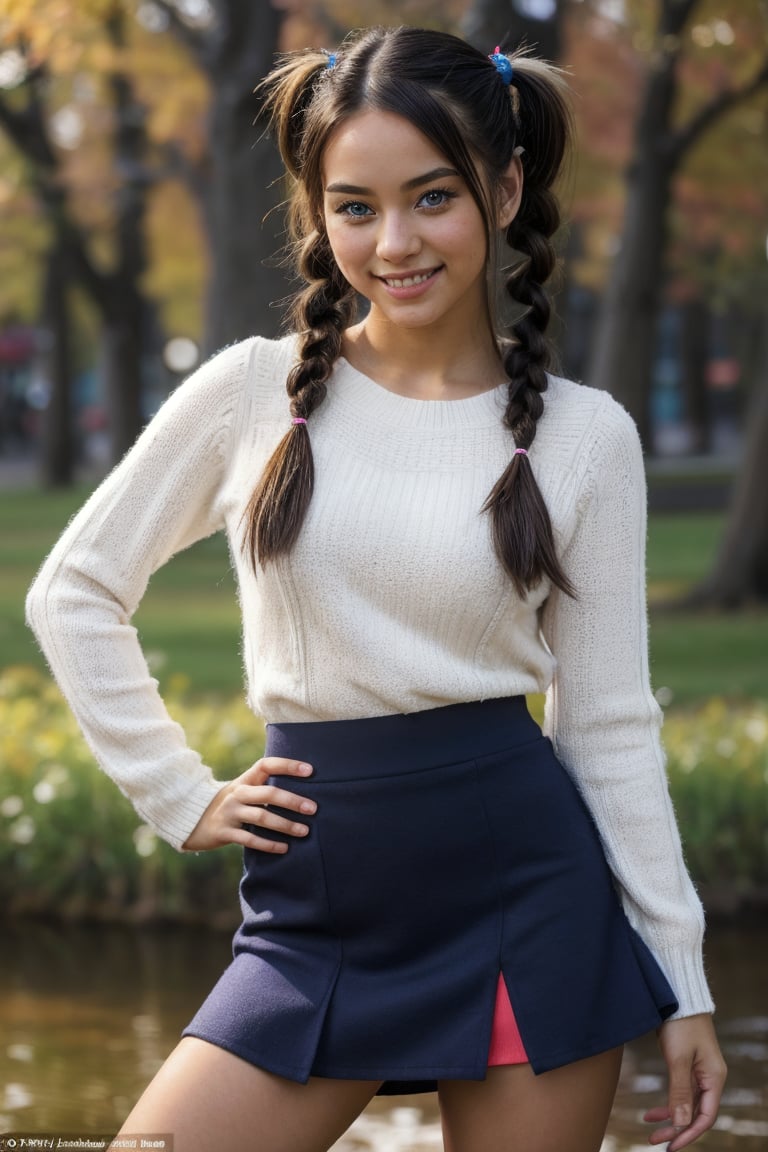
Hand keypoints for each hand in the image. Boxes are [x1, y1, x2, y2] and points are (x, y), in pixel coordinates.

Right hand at [182, 757, 315, 852]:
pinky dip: (268, 844)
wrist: (192, 821)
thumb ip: (264, 788)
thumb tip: (302, 792)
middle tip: (313, 808)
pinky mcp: (224, 832)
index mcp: (244, 780)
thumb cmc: (230, 805)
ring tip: (304, 831)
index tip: (310, 771)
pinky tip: (284, 848)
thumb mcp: (242, 791)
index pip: (267, 765)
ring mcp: (229, 813)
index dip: (288, 765)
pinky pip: (249, 839)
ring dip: (285, 825)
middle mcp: (237, 794)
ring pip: (262, 817)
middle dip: (293, 801)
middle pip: (268, 794)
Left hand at [644, 1013, 726, 1149]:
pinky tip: (653, 1110)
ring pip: (686, 1103)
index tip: (670, 1146)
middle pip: (695, 1112)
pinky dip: (668, 1102)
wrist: (677, 995)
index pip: (705, 1116)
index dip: (688, 1133)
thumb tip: (681, 1124)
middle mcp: (709, 1078)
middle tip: (654, 1140)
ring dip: (670, 1117)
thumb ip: (680, 1091)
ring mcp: (699, 1071)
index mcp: (714, 1078)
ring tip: (649, 1126)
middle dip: (676, 1128)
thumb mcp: (678, 1059)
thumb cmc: (681, 1024)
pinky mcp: (687, 1064)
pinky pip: (680, 1091)